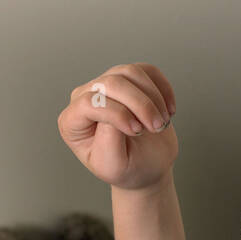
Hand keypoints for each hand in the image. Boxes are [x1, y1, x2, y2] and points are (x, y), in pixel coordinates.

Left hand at [58, 63, 177, 190]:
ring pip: (131, 72)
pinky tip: (168, 110)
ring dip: (152, 97)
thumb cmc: (125, 168)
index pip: (89, 103)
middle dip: (140, 104)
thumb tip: (117, 109)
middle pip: (111, 83)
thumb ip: (108, 138)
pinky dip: (162, 88)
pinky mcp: (129, 79)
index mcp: (72, 122)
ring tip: (160, 121)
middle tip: (156, 126)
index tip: (137, 131)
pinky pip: (147, 70)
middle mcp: (83, 99)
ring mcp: (106, 85)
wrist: (145, 165)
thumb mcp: (112, 163)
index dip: (116, 113)